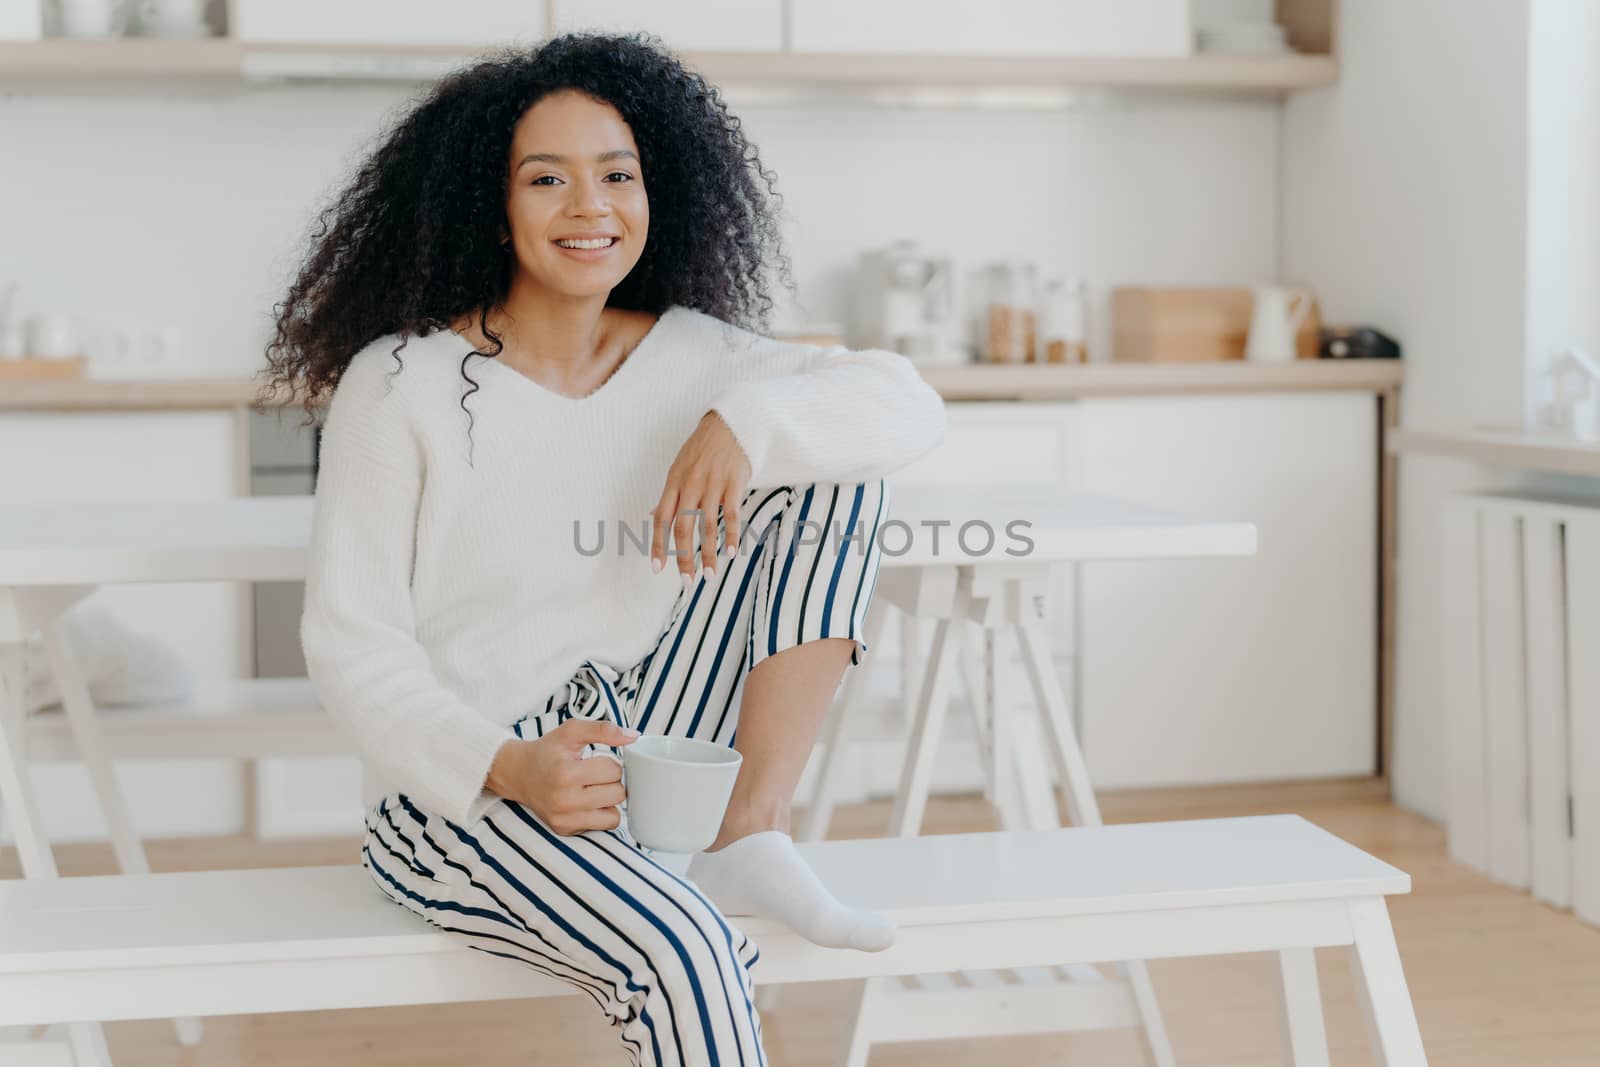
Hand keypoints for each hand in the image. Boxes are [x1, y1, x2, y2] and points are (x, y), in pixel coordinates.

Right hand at [486, 719, 638, 834]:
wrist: (518, 773)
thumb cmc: (548, 751)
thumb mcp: (571, 731)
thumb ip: (603, 729)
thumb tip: (633, 736)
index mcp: (566, 773)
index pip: (614, 771)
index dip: (610, 763)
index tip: (596, 762)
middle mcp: (564, 800)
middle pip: (618, 794)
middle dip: (612, 782)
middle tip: (596, 776)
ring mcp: (564, 819)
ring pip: (614, 816)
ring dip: (609, 801)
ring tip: (594, 789)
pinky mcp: (565, 830)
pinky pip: (602, 827)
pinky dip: (600, 814)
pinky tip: (586, 803)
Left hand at [651, 411, 751, 582]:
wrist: (730, 423)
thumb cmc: (703, 448)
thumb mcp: (679, 468)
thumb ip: (669, 495)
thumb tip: (652, 516)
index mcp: (674, 482)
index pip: (662, 519)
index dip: (657, 545)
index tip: (657, 568)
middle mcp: (690, 485)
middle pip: (684, 527)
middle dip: (684, 557)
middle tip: (687, 581)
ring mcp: (713, 484)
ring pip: (708, 526)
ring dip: (709, 553)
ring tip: (711, 574)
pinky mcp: (734, 482)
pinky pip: (732, 514)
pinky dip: (732, 535)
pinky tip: (732, 552)